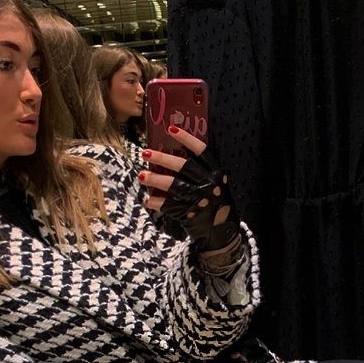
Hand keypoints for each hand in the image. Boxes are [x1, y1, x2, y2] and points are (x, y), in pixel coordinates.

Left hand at [139, 127, 241, 255]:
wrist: (222, 233)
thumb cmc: (216, 204)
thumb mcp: (216, 184)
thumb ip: (201, 172)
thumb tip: (172, 155)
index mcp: (217, 173)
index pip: (202, 151)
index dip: (186, 138)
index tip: (170, 129)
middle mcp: (210, 184)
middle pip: (184, 166)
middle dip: (162, 158)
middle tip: (145, 153)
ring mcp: (201, 199)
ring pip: (175, 185)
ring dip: (156, 179)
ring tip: (141, 175)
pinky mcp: (191, 214)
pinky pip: (170, 206)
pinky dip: (158, 203)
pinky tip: (148, 200)